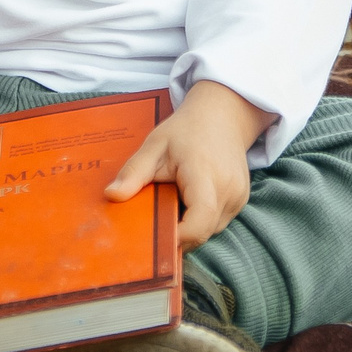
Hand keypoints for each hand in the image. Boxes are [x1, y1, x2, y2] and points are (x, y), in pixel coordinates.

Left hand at [105, 81, 274, 249]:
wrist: (222, 114)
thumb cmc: (187, 129)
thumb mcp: (155, 145)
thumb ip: (134, 172)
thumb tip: (111, 195)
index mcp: (206, 175)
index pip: (198, 223)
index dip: (177, 237)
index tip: (152, 237)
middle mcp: (228, 190)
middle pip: (201, 232)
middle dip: (177, 235)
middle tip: (153, 222)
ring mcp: (238, 197)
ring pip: (209, 231)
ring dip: (189, 228)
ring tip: (171, 204)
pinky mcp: (240, 200)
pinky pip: (217, 222)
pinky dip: (199, 220)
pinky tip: (186, 200)